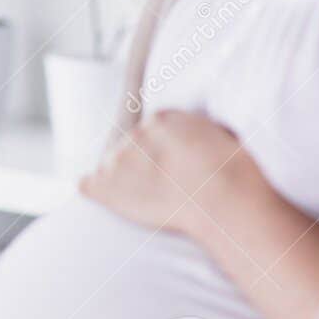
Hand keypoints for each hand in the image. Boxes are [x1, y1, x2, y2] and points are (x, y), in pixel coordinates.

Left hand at [79, 109, 270, 236]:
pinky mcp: (106, 186)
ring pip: (111, 167)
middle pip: (129, 148)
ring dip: (123, 180)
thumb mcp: (220, 136)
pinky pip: (87, 185)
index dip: (160, 150)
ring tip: (148, 196)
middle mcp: (135, 134)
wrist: (221, 200)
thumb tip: (190, 139)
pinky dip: (95, 191)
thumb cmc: (231, 174)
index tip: (171, 164)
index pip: (150, 130)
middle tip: (164, 184)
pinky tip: (103, 196)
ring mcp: (117, 160)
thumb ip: (194, 133)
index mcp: (162, 118)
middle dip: (142, 164)